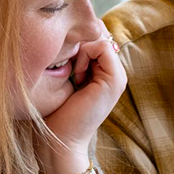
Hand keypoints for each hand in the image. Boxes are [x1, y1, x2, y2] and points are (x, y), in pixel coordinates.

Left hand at [34, 20, 125, 173]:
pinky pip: (102, 46)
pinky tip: (76, 73)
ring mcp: (118, 77)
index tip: (65, 63)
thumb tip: (69, 33)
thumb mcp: (65, 78)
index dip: (78, 40)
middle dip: (80, 42)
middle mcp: (115, 73)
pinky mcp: (115, 80)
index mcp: (104, 72)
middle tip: (68, 66)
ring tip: (73, 73)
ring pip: (101, 38)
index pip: (96, 35)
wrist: (60, 140)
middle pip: (99, 34)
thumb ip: (73, 58)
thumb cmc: (55, 112)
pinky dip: (85, 54)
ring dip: (81, 49)